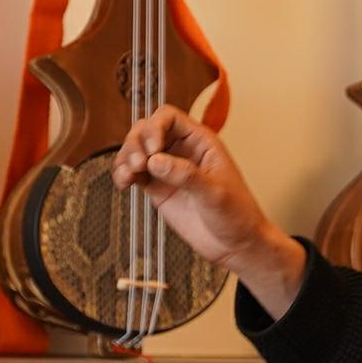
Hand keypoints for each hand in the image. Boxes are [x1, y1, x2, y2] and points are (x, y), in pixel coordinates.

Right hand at [112, 105, 306, 315]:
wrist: (235, 245)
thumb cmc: (237, 215)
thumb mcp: (216, 193)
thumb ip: (186, 175)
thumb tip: (156, 161)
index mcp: (201, 143)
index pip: (169, 117)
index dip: (156, 127)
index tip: (153, 149)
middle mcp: (182, 151)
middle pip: (147, 130)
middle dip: (136, 143)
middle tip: (139, 164)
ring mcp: (168, 169)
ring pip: (136, 150)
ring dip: (126, 157)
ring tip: (129, 175)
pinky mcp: (158, 188)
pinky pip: (134, 173)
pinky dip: (123, 174)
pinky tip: (124, 182)